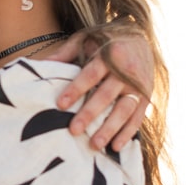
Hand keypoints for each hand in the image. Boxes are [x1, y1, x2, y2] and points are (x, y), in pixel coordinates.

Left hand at [51, 33, 152, 151]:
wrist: (140, 37)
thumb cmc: (105, 40)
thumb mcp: (85, 40)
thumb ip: (64, 53)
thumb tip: (39, 65)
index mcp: (109, 54)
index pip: (90, 74)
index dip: (76, 89)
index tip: (60, 105)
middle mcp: (126, 71)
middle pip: (106, 95)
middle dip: (90, 114)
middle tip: (74, 131)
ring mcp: (138, 85)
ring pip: (124, 109)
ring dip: (109, 129)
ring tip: (94, 145)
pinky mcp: (146, 96)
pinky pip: (137, 117)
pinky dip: (128, 133)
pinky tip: (115, 147)